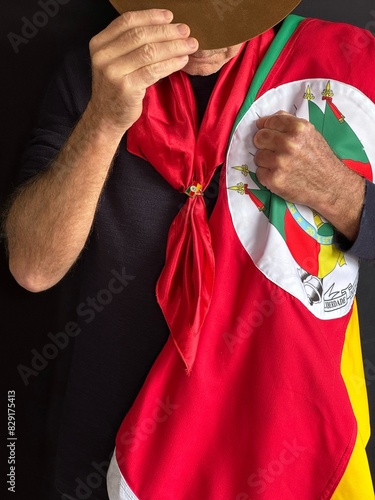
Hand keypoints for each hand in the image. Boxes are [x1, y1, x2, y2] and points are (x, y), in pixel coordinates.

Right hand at [87, 9, 197, 132]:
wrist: (106, 117)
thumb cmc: (117, 88)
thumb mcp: (116, 62)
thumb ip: (130, 45)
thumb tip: (164, 28)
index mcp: (99, 43)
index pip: (127, 21)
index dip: (150, 16)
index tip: (170, 16)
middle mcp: (103, 55)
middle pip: (140, 35)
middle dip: (166, 32)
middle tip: (186, 31)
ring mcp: (113, 72)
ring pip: (149, 52)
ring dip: (173, 47)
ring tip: (190, 46)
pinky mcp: (126, 88)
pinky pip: (153, 71)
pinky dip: (170, 64)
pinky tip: (182, 61)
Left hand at [253, 111, 364, 239]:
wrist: (331, 186)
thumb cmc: (320, 159)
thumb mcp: (311, 133)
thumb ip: (289, 123)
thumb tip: (265, 120)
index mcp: (298, 128)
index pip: (269, 121)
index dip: (267, 128)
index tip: (271, 134)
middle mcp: (289, 144)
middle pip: (259, 137)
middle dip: (264, 144)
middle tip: (275, 151)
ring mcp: (280, 163)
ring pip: (258, 156)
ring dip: (266, 161)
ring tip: (281, 165)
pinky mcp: (274, 180)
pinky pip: (259, 172)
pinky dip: (267, 175)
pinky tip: (281, 175)